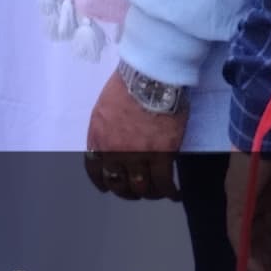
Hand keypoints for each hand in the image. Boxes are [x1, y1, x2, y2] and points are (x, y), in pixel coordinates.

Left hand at [82, 67, 185, 199]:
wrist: (150, 76)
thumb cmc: (129, 84)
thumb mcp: (104, 107)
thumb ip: (104, 128)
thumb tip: (111, 140)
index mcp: (99, 138)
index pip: (95, 171)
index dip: (103, 182)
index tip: (109, 185)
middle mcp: (114, 152)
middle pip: (118, 184)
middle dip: (127, 190)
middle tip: (137, 190)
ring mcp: (138, 155)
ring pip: (141, 188)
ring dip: (149, 193)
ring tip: (157, 191)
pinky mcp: (162, 155)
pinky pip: (164, 183)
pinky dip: (170, 192)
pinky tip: (175, 194)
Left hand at [225, 146, 270, 270]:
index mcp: (268, 200)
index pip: (268, 237)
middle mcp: (251, 204)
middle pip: (256, 243)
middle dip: (269, 268)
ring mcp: (241, 202)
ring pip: (245, 241)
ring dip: (259, 266)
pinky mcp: (236, 199)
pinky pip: (238, 231)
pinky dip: (248, 251)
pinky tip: (261, 269)